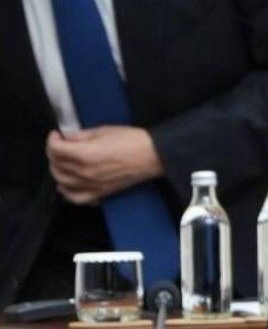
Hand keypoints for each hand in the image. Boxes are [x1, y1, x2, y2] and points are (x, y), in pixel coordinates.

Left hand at [45, 126, 163, 204]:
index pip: (56, 149)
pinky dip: (66, 192)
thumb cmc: (134, 141)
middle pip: (56, 164)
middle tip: (59, 145)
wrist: (153, 155)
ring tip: (62, 161)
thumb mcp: (105, 131)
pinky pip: (75, 197)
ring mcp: (91, 184)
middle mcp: (85, 172)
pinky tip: (66, 184)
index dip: (53, 139)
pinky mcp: (99, 192)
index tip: (57, 134)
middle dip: (53, 152)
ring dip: (57, 170)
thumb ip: (82, 135)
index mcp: (86, 154)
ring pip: (61, 181)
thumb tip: (67, 137)